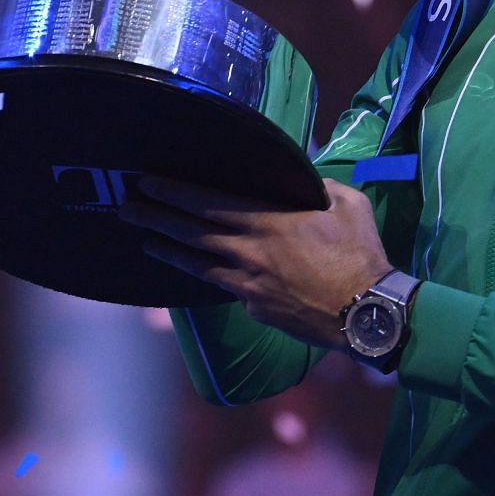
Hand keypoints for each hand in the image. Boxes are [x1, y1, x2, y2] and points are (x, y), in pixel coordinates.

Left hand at [118, 177, 392, 349]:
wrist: (368, 314)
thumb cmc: (361, 255)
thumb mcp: (349, 206)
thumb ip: (321, 189)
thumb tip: (307, 181)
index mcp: (270, 222)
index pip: (210, 203)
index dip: (175, 192)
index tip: (148, 181)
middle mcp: (250, 252)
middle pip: (192, 232)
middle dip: (156, 217)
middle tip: (126, 206)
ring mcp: (249, 285)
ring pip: (198, 264)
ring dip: (168, 249)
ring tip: (144, 239)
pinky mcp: (255, 308)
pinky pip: (224, 287)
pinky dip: (205, 276)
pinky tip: (195, 272)